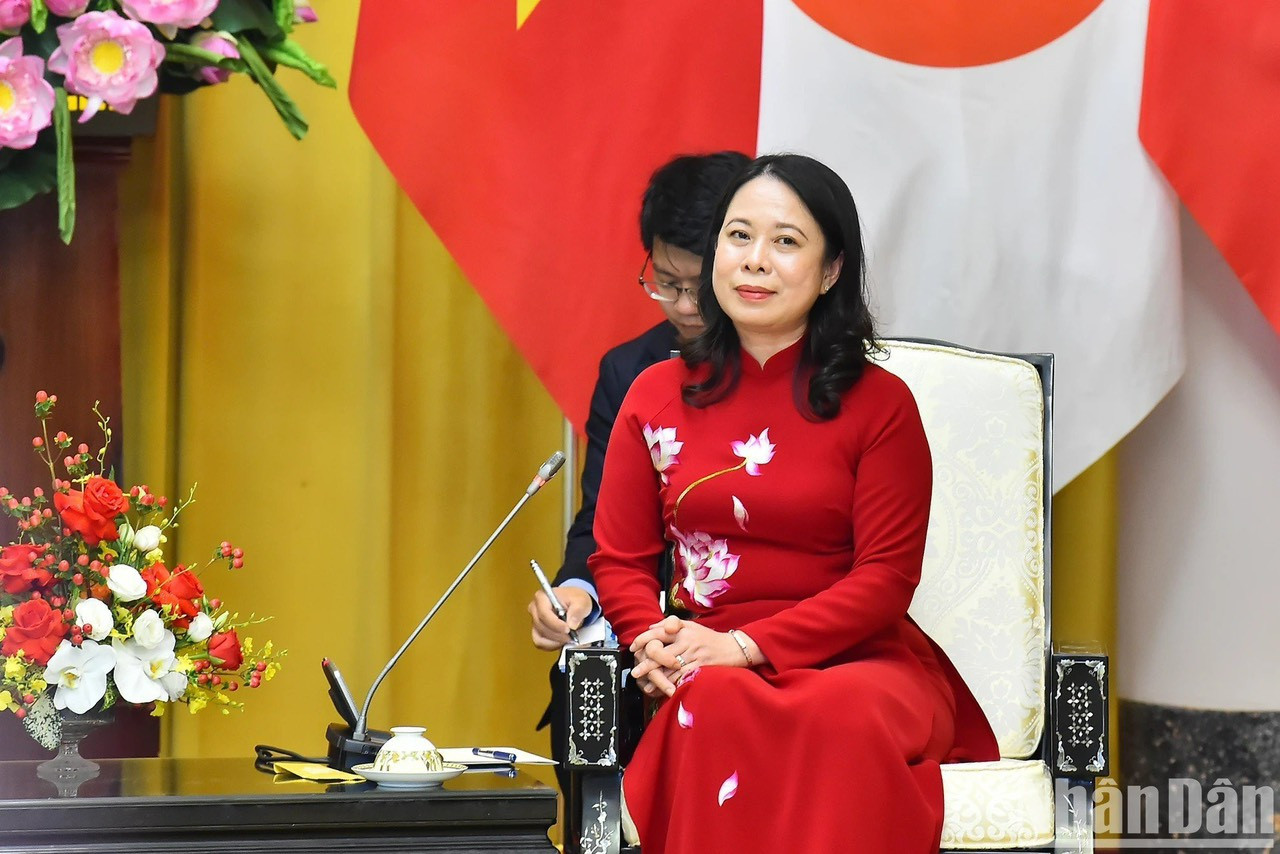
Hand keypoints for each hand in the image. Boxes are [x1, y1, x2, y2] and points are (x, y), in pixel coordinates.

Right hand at [528, 586, 593, 650]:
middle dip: (558, 634)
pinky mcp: (537, 632)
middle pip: (541, 627)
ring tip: (568, 638)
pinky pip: (540, 643)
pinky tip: (562, 642)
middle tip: (571, 636)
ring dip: (555, 641)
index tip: (568, 629)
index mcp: (542, 597)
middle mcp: (535, 609)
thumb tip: (571, 624)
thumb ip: (577, 610)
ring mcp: (535, 621)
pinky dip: (552, 645)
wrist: (575, 604)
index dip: (555, 624)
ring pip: (540, 637)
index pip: (544, 613)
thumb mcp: (581, 601)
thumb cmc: (574, 599)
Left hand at [628, 616, 760, 696]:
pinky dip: (671, 684)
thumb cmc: (710, 638)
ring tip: (646, 685)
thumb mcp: (691, 625)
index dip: (643, 640)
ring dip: (656, 678)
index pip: (658, 633)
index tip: (634, 648)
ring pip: (670, 668)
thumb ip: (670, 624)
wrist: (733, 648)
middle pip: (661, 652)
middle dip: (646, 664)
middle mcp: (686, 641)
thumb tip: (650, 627)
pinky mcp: (700, 668)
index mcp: (682, 630)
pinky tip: (663, 690)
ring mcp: (693, 655)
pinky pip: (682, 677)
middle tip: (635, 671)